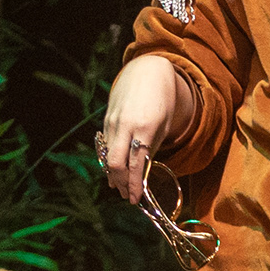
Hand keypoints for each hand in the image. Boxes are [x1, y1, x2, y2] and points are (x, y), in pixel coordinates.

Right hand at [96, 54, 187, 202]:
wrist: (147, 71)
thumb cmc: (162, 100)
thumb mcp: (164, 125)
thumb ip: (152, 148)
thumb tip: (142, 173)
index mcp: (144, 127)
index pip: (136, 164)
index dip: (135, 185)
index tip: (136, 199)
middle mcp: (125, 125)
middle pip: (116, 163)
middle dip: (121, 183)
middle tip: (128, 196)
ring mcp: (113, 122)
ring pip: (108, 156)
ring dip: (114, 174)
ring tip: (121, 188)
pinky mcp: (106, 119)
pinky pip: (105, 146)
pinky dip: (109, 160)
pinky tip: (113, 170)